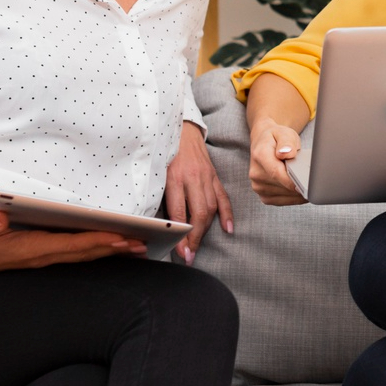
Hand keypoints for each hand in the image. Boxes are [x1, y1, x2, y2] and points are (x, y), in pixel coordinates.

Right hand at [0, 210, 142, 277]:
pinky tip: (111, 247)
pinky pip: (75, 254)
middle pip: (84, 253)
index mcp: (30, 248)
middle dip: (113, 249)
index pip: (71, 245)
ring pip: (83, 256)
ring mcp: (43, 258)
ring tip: (137, 247)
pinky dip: (96, 251)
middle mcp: (41, 256)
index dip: (96, 242)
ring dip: (109, 252)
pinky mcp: (42, 255)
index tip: (120, 238)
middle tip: (142, 243)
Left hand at [165, 121, 233, 264]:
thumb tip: (158, 221)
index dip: (180, 234)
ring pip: (210, 208)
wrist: (182, 129)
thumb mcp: (156, 171)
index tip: (179, 251)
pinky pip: (222, 197)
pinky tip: (228, 228)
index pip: (179, 212)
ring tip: (198, 248)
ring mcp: (206, 177)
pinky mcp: (214, 176)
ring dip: (205, 231)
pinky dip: (227, 214)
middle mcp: (193, 178)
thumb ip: (160, 193)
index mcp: (175, 177)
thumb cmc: (165, 152)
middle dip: (194, 238)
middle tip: (190, 256)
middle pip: (199, 213)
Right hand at [249, 118, 307, 206]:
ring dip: (298, 193)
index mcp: (260, 156)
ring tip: (307, 184)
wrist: (263, 143)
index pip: (276, 172)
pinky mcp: (264, 196)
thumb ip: (286, 142)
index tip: (307, 185)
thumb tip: (286, 153)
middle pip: (282, 186)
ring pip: (284, 196)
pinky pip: (282, 202)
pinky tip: (302, 191)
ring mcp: (258, 187)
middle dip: (300, 185)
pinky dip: (294, 198)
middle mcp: (256, 173)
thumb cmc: (276, 138)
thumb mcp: (283, 133)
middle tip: (313, 181)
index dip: (292, 181)